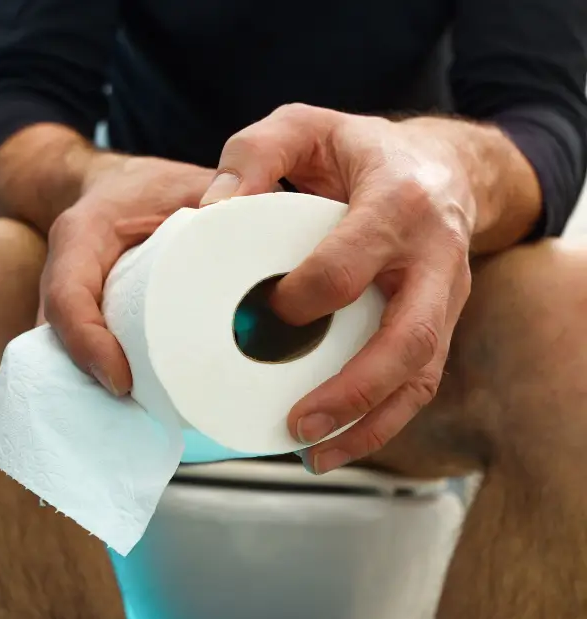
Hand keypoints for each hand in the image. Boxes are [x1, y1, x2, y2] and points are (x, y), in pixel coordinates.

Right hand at [40, 153, 214, 394]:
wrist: (120, 187)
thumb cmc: (154, 186)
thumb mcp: (187, 181)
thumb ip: (218, 201)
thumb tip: (254, 228)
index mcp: (82, 235)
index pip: (68, 297)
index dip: (88, 345)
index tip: (122, 383)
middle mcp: (67, 270)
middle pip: (60, 336)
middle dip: (91, 378)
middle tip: (138, 408)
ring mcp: (70, 298)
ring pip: (65, 349)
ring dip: (93, 384)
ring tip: (139, 411)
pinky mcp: (85, 316)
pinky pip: (83, 348)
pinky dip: (104, 375)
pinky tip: (140, 399)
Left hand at [201, 105, 474, 472]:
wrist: (443, 168)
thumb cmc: (362, 152)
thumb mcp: (306, 126)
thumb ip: (254, 154)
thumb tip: (208, 213)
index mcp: (398, 202)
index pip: (350, 264)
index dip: (304, 299)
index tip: (262, 316)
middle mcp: (433, 257)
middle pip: (407, 339)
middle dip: (352, 392)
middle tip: (297, 425)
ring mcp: (446, 298)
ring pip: (420, 377)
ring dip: (369, 426)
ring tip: (315, 456)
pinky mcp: (441, 326)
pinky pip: (419, 385)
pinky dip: (380, 423)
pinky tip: (336, 445)